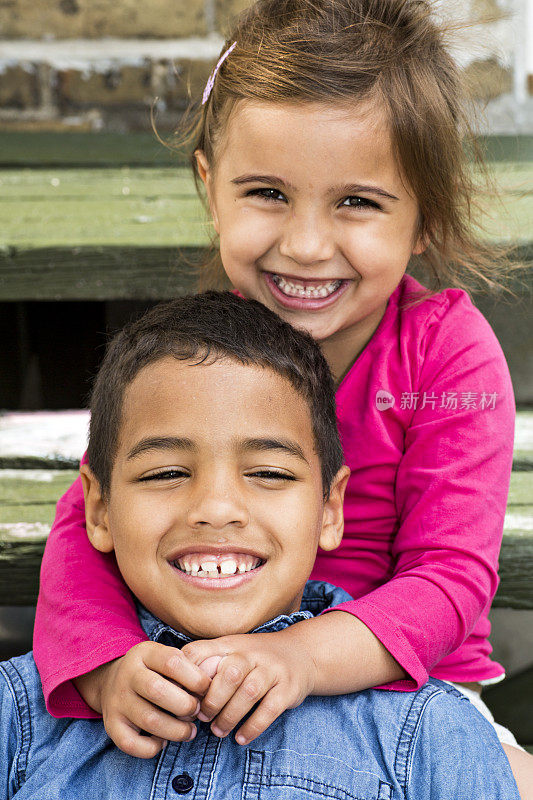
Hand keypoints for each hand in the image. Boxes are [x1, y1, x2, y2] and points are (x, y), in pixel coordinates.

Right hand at [74, 641, 211, 757]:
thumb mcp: (166, 656)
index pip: (172, 662)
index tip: (206, 689)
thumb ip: (187, 667)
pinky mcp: (111, 725)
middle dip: (185, 705)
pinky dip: (152, 747)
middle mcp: (127, 675)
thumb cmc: (152, 670)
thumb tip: (211, 690)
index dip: (195, 678)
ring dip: (176, 730)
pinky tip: (163, 741)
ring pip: (149, 720)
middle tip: (197, 711)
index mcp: (144, 653)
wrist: (111, 680)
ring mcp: (117, 700)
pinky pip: (131, 743)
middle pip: (158, 690)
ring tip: (190, 731)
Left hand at [182, 627, 317, 745]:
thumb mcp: (231, 651)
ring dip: (229, 716)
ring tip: (218, 731)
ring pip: (248, 692)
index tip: (180, 696)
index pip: (201, 652)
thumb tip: (174, 688)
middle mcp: (252, 653)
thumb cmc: (256, 659)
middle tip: (201, 718)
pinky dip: (253, 727)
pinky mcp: (288, 688)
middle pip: (228, 673)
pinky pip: (269, 709)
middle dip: (212, 700)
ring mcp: (272, 670)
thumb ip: (206, 663)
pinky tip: (241, 738)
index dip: (186, 676)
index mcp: (231, 644)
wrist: (301, 654)